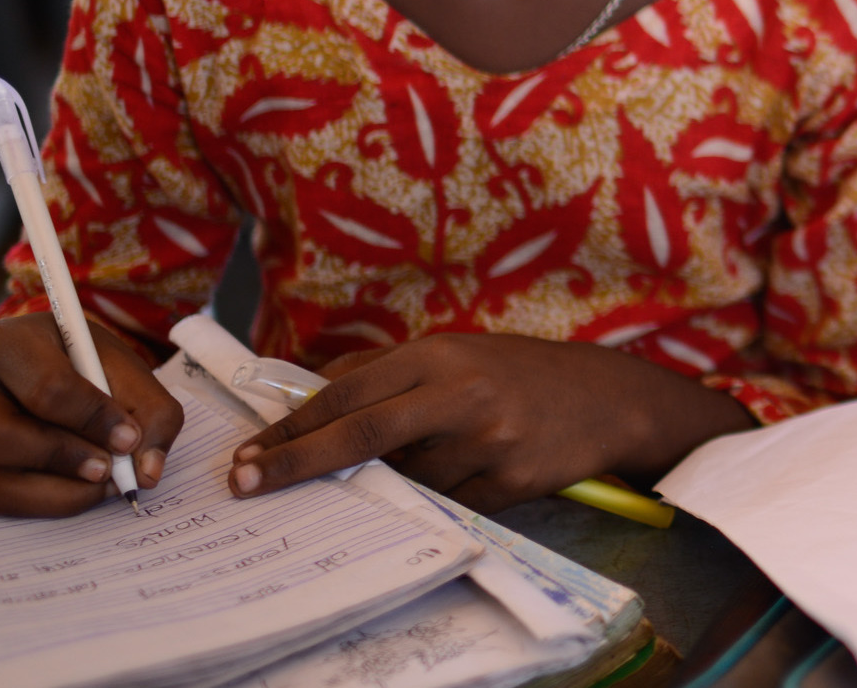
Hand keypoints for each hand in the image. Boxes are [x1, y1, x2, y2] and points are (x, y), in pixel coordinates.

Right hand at [0, 313, 183, 516]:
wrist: (32, 364)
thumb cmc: (78, 362)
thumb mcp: (119, 367)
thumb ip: (150, 412)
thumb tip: (146, 473)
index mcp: (5, 341)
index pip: (44, 387)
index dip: (92, 419)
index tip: (129, 439)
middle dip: (62, 459)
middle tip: (108, 470)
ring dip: (54, 491)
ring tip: (97, 484)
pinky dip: (40, 502)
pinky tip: (73, 491)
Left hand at [230, 332, 752, 510]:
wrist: (610, 399)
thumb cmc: (523, 374)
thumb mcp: (459, 353)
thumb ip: (391, 371)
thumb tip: (313, 394)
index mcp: (442, 355)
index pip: (349, 392)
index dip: (293, 426)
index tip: (249, 454)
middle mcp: (462, 394)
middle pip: (361, 434)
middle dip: (296, 463)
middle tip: (246, 484)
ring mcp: (487, 441)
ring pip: (405, 479)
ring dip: (395, 481)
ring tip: (436, 457)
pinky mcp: (509, 483)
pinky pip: (448, 503)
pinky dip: (442, 494)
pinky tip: (470, 471)